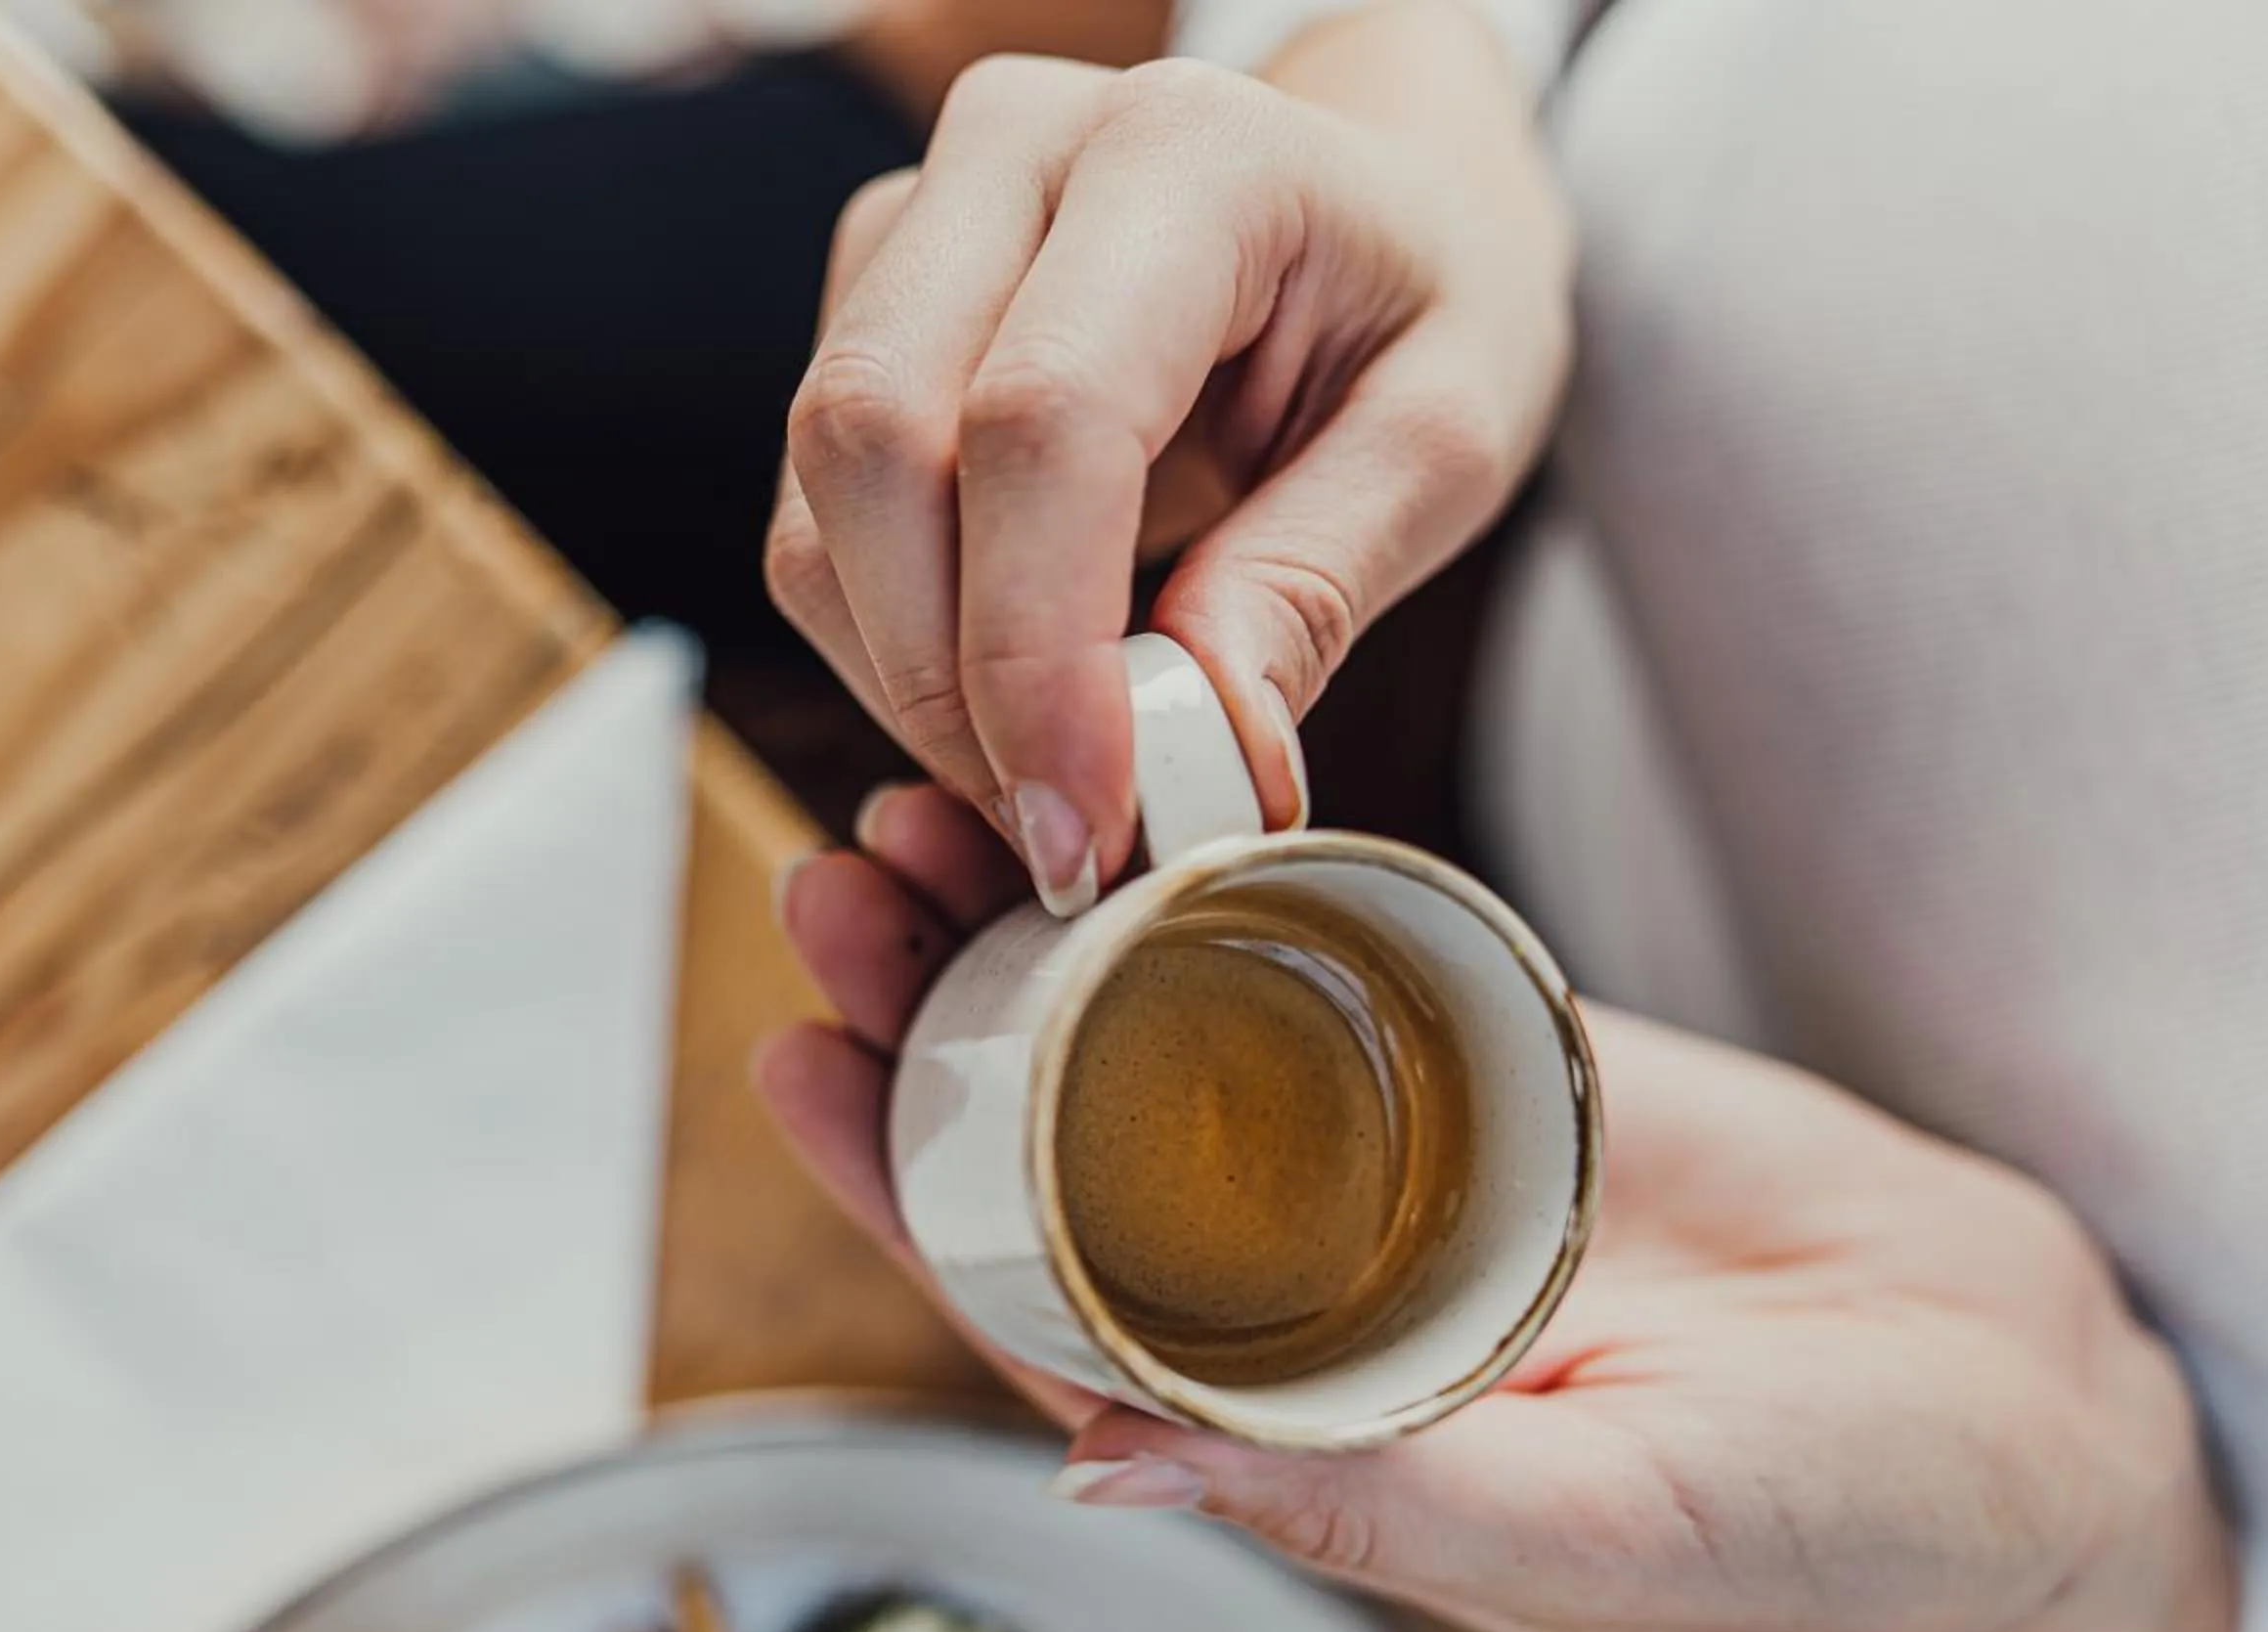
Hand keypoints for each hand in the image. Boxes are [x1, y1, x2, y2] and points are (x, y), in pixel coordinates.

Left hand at [761, 788, 2237, 1631]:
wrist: (2008, 1389)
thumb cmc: (1819, 1511)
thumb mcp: (1588, 1534)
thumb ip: (1364, 1503)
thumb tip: (1102, 1466)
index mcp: (1283, 1418)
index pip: (1029, 1298)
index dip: (901, 1187)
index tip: (799, 1057)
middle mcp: (1299, 1281)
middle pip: (1056, 1133)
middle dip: (932, 1012)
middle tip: (841, 871)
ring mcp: (1383, 1155)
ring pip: (1155, 1024)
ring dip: (1039, 920)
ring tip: (938, 801)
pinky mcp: (1479, 1050)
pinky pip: (1316, 952)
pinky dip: (1211, 873)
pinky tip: (1128, 787)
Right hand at [766, 16, 1569, 913]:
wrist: (1376, 193)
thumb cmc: (1425, 297)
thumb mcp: (1451, 438)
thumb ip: (1315, 584)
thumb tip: (1198, 758)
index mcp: (1189, 152)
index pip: (1042, 419)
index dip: (1039, 654)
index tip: (1086, 829)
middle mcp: (1014, 153)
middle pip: (874, 448)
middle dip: (947, 690)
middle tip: (1066, 841)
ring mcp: (911, 222)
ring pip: (816, 506)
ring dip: (910, 688)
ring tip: (1059, 776)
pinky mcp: (862, 304)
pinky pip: (816, 524)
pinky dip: (893, 652)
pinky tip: (1013, 700)